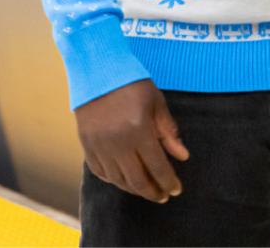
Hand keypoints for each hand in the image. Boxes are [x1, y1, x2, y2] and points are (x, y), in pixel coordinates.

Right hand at [75, 79, 189, 202]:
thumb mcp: (157, 103)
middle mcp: (117, 143)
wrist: (98, 72)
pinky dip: (114, 180)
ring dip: (134, 189)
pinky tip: (125, 180)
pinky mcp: (86, 146)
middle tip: (163, 196)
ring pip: (118, 180)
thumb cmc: (133, 84)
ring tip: (147, 189)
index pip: (157, 166)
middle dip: (153, 192)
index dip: (168, 181)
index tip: (177, 190)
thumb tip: (182, 157)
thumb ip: (169, 132)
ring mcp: (99, 147)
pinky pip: (101, 172)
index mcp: (138, 130)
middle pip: (137, 180)